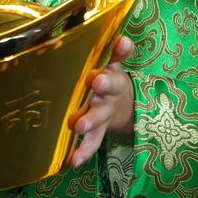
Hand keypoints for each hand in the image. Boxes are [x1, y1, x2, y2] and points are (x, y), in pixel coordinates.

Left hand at [70, 36, 134, 168]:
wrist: (124, 107)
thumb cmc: (108, 80)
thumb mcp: (111, 64)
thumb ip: (113, 51)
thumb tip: (121, 36)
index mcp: (112, 70)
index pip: (119, 56)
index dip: (121, 50)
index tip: (123, 43)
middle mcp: (111, 91)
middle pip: (111, 86)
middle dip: (104, 84)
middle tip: (96, 82)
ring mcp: (105, 111)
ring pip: (100, 115)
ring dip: (91, 119)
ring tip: (78, 125)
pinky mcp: (100, 131)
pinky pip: (93, 142)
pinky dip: (84, 152)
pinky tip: (73, 161)